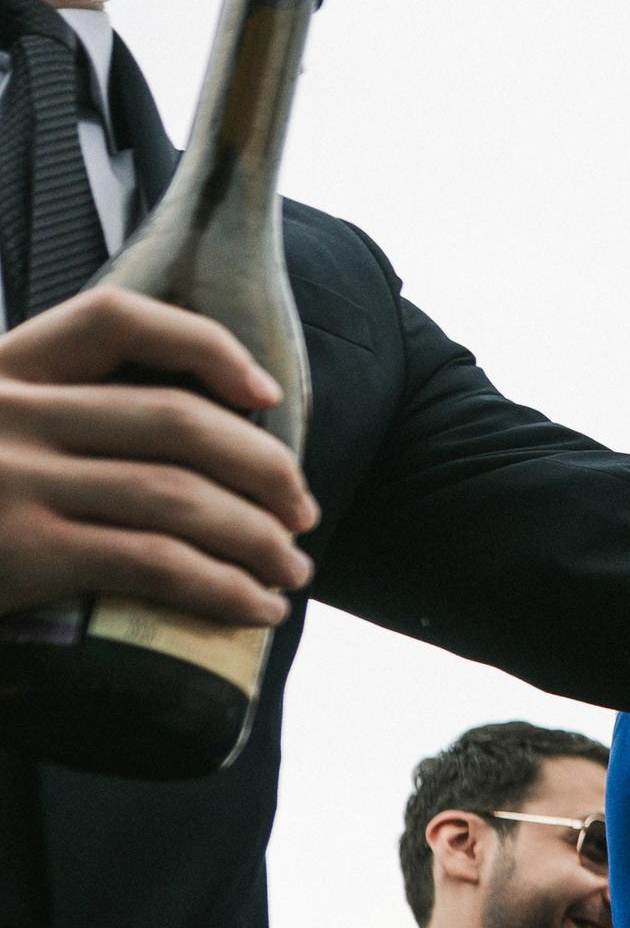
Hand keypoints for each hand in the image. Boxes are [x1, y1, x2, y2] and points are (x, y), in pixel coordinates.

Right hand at [0, 287, 316, 625]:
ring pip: (181, 495)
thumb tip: (184, 449)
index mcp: (0, 373)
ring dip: (259, 537)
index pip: (114, 319)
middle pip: (176, 419)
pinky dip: (224, 588)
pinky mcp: (22, 553)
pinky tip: (256, 608)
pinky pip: (156, 563)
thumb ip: (56, 426)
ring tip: (290, 571)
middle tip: (302, 513)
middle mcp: (6, 414)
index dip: (205, 345)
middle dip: (265, 468)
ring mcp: (11, 481)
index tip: (265, 393)